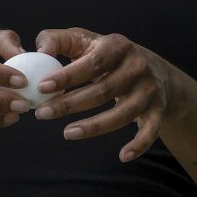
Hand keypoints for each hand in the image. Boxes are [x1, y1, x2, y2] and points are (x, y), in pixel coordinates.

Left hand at [33, 27, 181, 162]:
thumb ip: (57, 40)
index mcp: (117, 46)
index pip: (92, 62)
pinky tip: (122, 156)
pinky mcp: (157, 110)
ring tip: (67, 133)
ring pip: (123, 113)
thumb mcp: (85, 40)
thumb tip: (39, 53)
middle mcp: (137, 67)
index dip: (67, 75)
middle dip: (70, 104)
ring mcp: (149, 90)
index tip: (41, 87)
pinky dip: (139, 145)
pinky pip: (150, 131)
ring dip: (94, 126)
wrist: (155, 69)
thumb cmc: (106, 54)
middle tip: (42, 113)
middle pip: (103, 90)